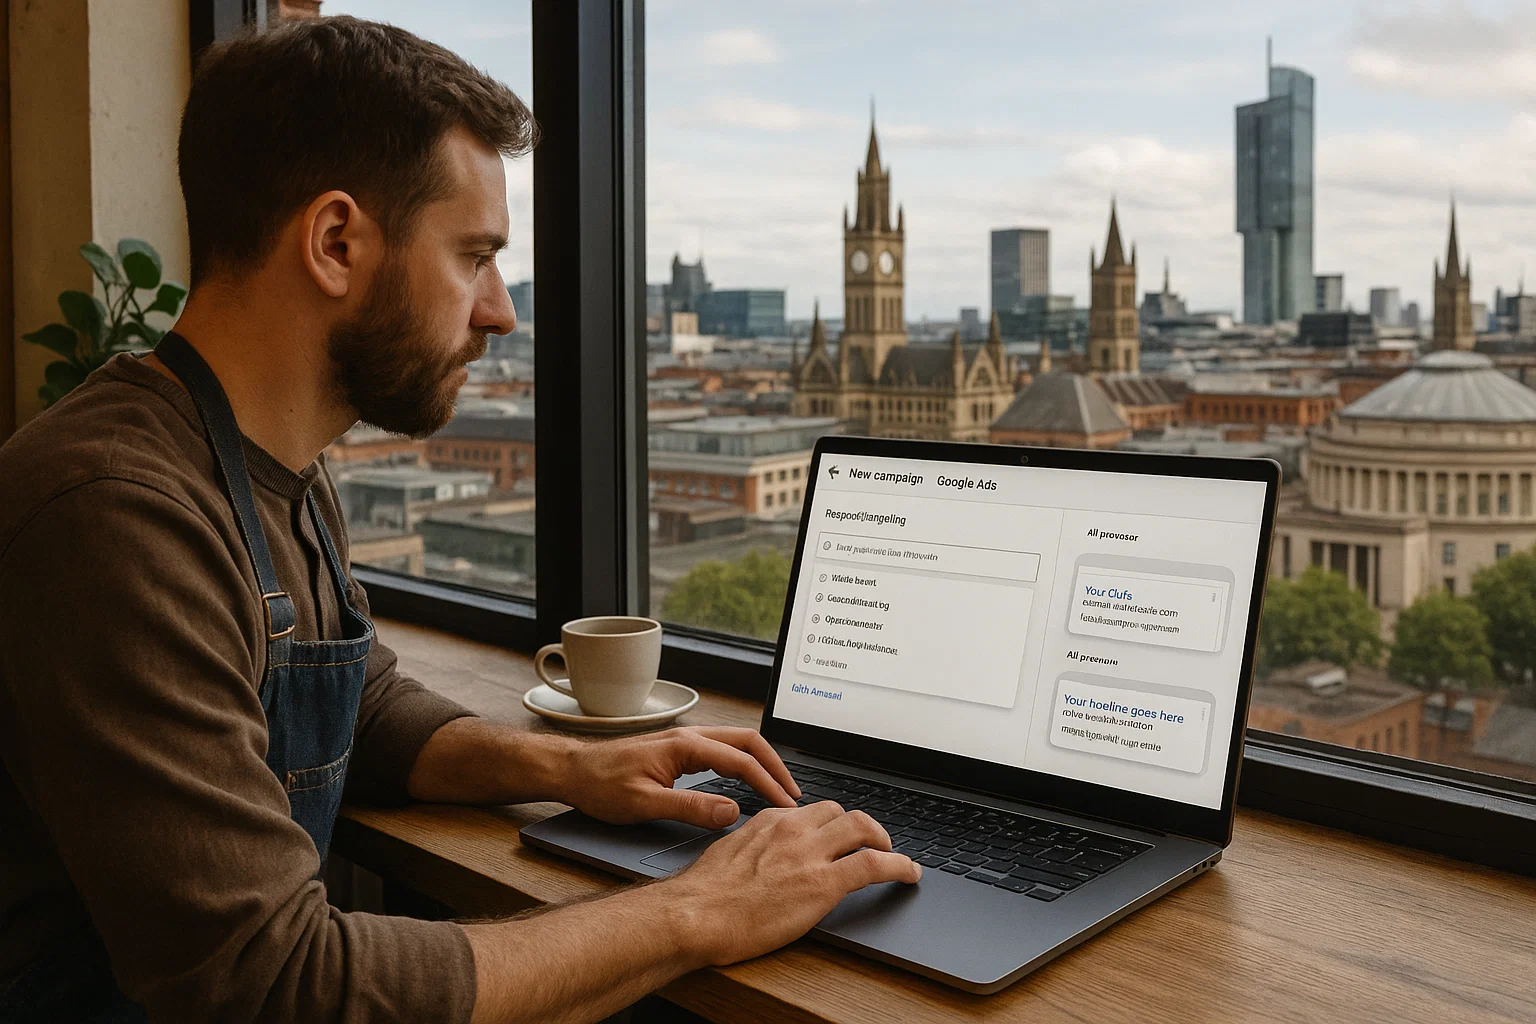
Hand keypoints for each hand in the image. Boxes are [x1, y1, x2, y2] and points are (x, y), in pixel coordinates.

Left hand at [557, 726, 802, 829]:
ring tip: (778, 788)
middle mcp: (689, 737)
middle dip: (775, 766)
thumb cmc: (601, 785)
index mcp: (686, 746)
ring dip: (760, 763)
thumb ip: (690, 808)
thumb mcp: (644, 804)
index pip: (741, 761)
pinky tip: (746, 783)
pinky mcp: (679, 751)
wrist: (573, 771)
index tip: (786, 805)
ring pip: (736, 744)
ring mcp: (685, 742)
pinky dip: (743, 764)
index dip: (768, 783)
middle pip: (747, 742)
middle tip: (793, 793)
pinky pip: (722, 751)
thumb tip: (732, 812)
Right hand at [661, 802, 921, 965]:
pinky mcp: (825, 882)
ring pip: (863, 828)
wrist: (696, 914)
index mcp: (769, 821)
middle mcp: (793, 828)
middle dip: (859, 825)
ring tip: (894, 853)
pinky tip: (909, 873)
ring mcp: (811, 853)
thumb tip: (762, 855)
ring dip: (884, 839)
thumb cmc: (703, 895)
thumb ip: (753, 847)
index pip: (810, 810)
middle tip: (869, 841)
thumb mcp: (728, 854)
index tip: (836, 833)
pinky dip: (900, 865)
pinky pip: (875, 864)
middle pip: (841, 811)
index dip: (830, 822)